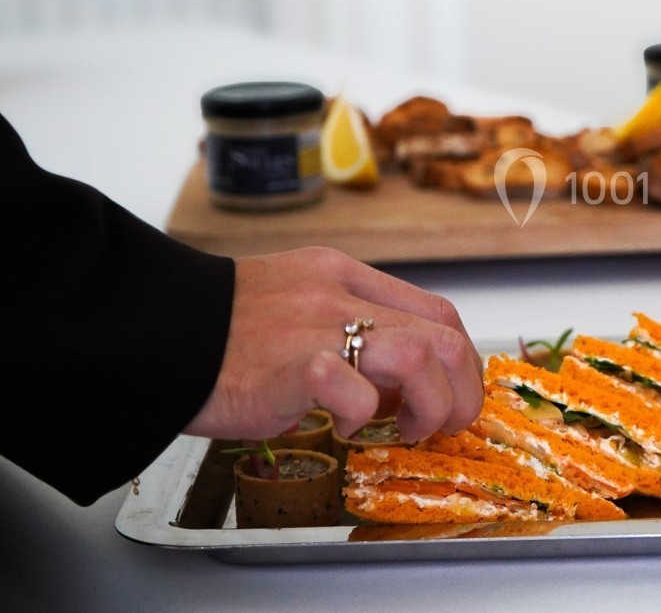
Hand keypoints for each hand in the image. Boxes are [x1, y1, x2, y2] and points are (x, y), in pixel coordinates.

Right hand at [184, 246, 483, 442]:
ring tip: (406, 429)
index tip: (453, 393)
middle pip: (444, 333)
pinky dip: (364, 417)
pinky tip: (342, 427)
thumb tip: (396, 386)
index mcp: (344, 276)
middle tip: (445, 423)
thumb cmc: (219, 331)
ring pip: (421, 355)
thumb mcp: (296, 308)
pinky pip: (358, 393)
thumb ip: (347, 330)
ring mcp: (318, 327)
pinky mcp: (292, 365)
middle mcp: (339, 294)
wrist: (152, 331)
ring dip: (432, 404)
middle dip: (462, 388)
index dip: (460, 359)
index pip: (436, 311)